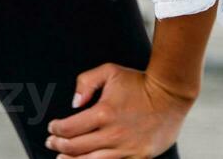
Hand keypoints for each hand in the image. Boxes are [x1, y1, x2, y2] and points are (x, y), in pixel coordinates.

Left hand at [43, 63, 193, 158]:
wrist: (171, 96)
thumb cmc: (140, 83)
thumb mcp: (110, 71)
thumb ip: (86, 82)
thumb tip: (73, 103)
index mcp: (103, 113)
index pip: (69, 128)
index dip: (56, 129)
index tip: (52, 127)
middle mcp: (112, 134)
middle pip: (75, 148)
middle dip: (58, 145)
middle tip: (51, 143)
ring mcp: (125, 149)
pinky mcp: (137, 157)